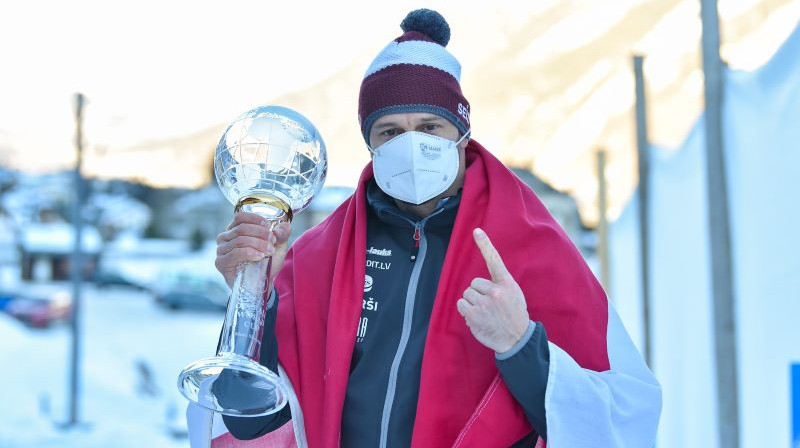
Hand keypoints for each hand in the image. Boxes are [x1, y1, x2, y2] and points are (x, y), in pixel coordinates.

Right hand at [215, 212, 291, 287]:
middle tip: (272, 242)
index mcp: (236, 229)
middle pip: (242, 228)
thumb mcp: (278, 246)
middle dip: (261, 234)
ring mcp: (222, 250)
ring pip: (239, 240)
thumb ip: (282, 234)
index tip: (269, 226)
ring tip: (268, 251)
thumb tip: (284, 226)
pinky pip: (234, 253)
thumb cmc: (267, 263)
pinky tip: (259, 256)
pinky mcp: (221, 263)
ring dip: (258, 244)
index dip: (255, 219)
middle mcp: (225, 238)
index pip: (240, 217)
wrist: (262, 284)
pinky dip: (249, 253)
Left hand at [456, 228, 529, 352]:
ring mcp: (484, 303)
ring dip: (472, 303)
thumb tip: (480, 283)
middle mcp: (495, 291)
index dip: (485, 245)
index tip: (476, 231)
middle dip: (477, 294)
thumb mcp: (514, 294)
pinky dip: (466, 311)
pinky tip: (478, 318)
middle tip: (489, 305)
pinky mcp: (474, 315)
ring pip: (466, 294)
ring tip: (485, 313)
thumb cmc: (514, 315)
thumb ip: (499, 285)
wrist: (516, 339)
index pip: (494, 260)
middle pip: (473, 283)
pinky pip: (461, 305)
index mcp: (506, 284)